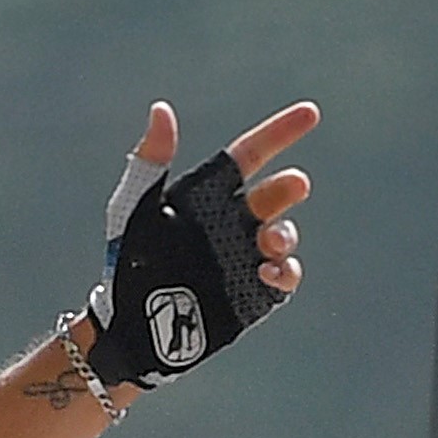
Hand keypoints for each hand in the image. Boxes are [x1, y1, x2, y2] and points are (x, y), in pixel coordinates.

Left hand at [82, 100, 318, 389]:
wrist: (127, 327)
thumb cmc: (126, 263)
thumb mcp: (134, 210)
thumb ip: (149, 163)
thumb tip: (161, 109)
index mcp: (208, 195)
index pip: (250, 155)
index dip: (279, 133)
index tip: (310, 114)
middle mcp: (232, 222)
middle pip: (273, 196)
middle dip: (287, 189)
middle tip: (294, 186)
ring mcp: (245, 257)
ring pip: (282, 236)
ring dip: (285, 233)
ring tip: (271, 242)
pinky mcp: (253, 294)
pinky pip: (283, 278)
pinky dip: (285, 272)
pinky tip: (269, 272)